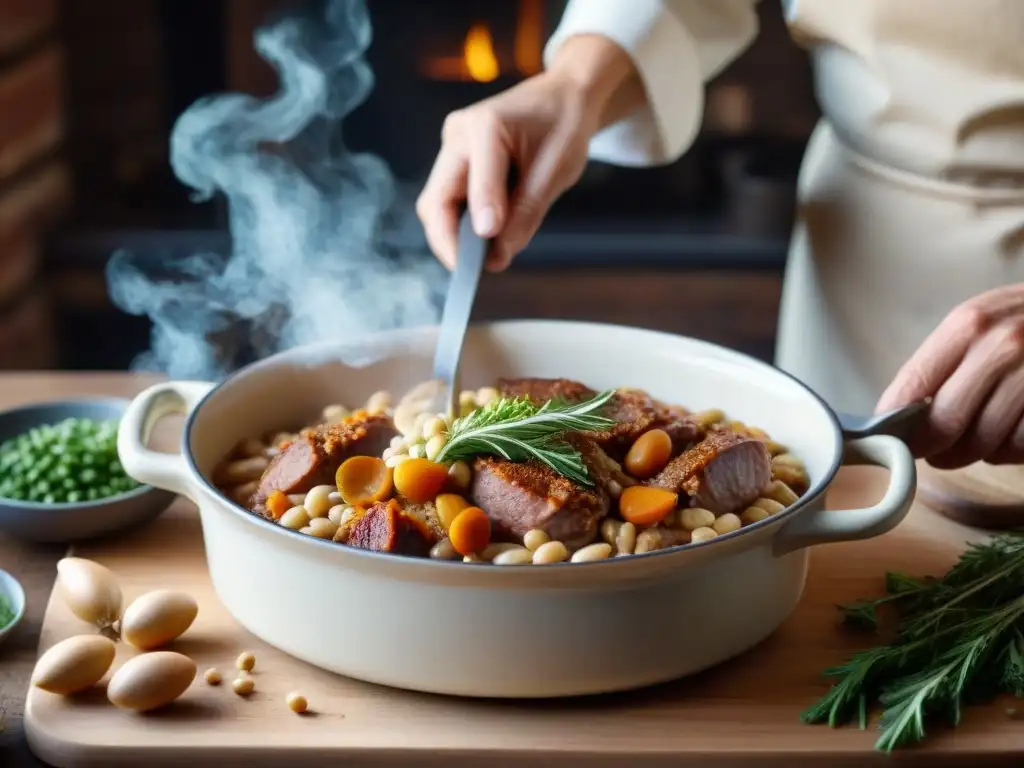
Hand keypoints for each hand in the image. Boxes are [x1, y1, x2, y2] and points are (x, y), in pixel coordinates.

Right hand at [415, 71, 595, 271]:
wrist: (563, 95)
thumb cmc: (564, 126)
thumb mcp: (557, 171)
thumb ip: (526, 213)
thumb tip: (499, 256)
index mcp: (487, 125)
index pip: (476, 181)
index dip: (479, 220)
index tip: (486, 255)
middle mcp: (459, 132)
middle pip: (436, 198)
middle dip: (448, 240)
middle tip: (470, 273)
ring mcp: (452, 144)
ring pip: (436, 202)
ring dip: (452, 234)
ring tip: (479, 260)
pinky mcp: (454, 157)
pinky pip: (448, 198)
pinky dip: (461, 222)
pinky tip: (482, 239)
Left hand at [875, 284, 1023, 467]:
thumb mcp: (984, 322)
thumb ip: (943, 363)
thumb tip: (897, 414)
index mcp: (970, 324)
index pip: (912, 386)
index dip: (895, 424)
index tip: (890, 441)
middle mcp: (1003, 346)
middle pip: (945, 423)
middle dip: (932, 448)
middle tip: (933, 453)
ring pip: (984, 443)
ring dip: (974, 452)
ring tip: (978, 438)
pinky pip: (1020, 448)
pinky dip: (1011, 451)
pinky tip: (1014, 432)